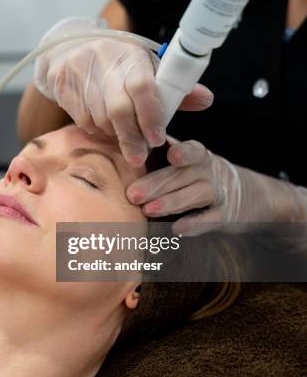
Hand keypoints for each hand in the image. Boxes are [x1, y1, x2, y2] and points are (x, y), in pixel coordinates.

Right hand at [33, 17, 213, 166]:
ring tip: (124, 136)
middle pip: (118, 110)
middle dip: (132, 138)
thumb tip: (205, 100)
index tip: (157, 139)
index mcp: (130, 54)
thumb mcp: (146, 68)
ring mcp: (79, 73)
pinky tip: (104, 126)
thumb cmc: (117, 64)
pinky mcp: (61, 85)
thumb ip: (173, 88)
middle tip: (140, 157)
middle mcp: (103, 60)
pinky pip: (82, 120)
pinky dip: (96, 129)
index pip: (143, 87)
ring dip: (115, 134)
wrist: (70, 49)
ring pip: (99, 119)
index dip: (151, 116)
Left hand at [126, 138, 306, 235]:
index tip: (171, 155)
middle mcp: (211, 171)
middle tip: (132, 194)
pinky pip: (210, 220)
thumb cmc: (201, 175)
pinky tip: (176, 229)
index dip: (183, 151)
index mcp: (198, 154)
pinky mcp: (226, 216)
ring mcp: (220, 194)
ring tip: (148, 210)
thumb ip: (163, 154)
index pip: (192, 149)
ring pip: (196, 196)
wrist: (251, 195)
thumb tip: (126, 147)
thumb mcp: (190, 161)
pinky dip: (194, 225)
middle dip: (156, 184)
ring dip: (171, 203)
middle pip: (183, 176)